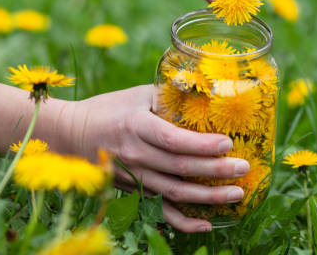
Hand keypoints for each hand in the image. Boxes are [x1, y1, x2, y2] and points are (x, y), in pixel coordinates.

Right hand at [63, 85, 249, 232]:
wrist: (72, 135)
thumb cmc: (110, 108)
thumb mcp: (138, 94)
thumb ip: (170, 95)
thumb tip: (208, 92)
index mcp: (137, 126)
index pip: (173, 139)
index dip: (201, 145)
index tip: (227, 144)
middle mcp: (135, 155)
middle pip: (180, 168)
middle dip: (215, 171)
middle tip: (243, 168)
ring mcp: (133, 177)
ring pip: (174, 193)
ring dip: (207, 197)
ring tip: (236, 194)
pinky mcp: (132, 191)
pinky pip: (159, 211)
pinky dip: (183, 223)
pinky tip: (207, 224)